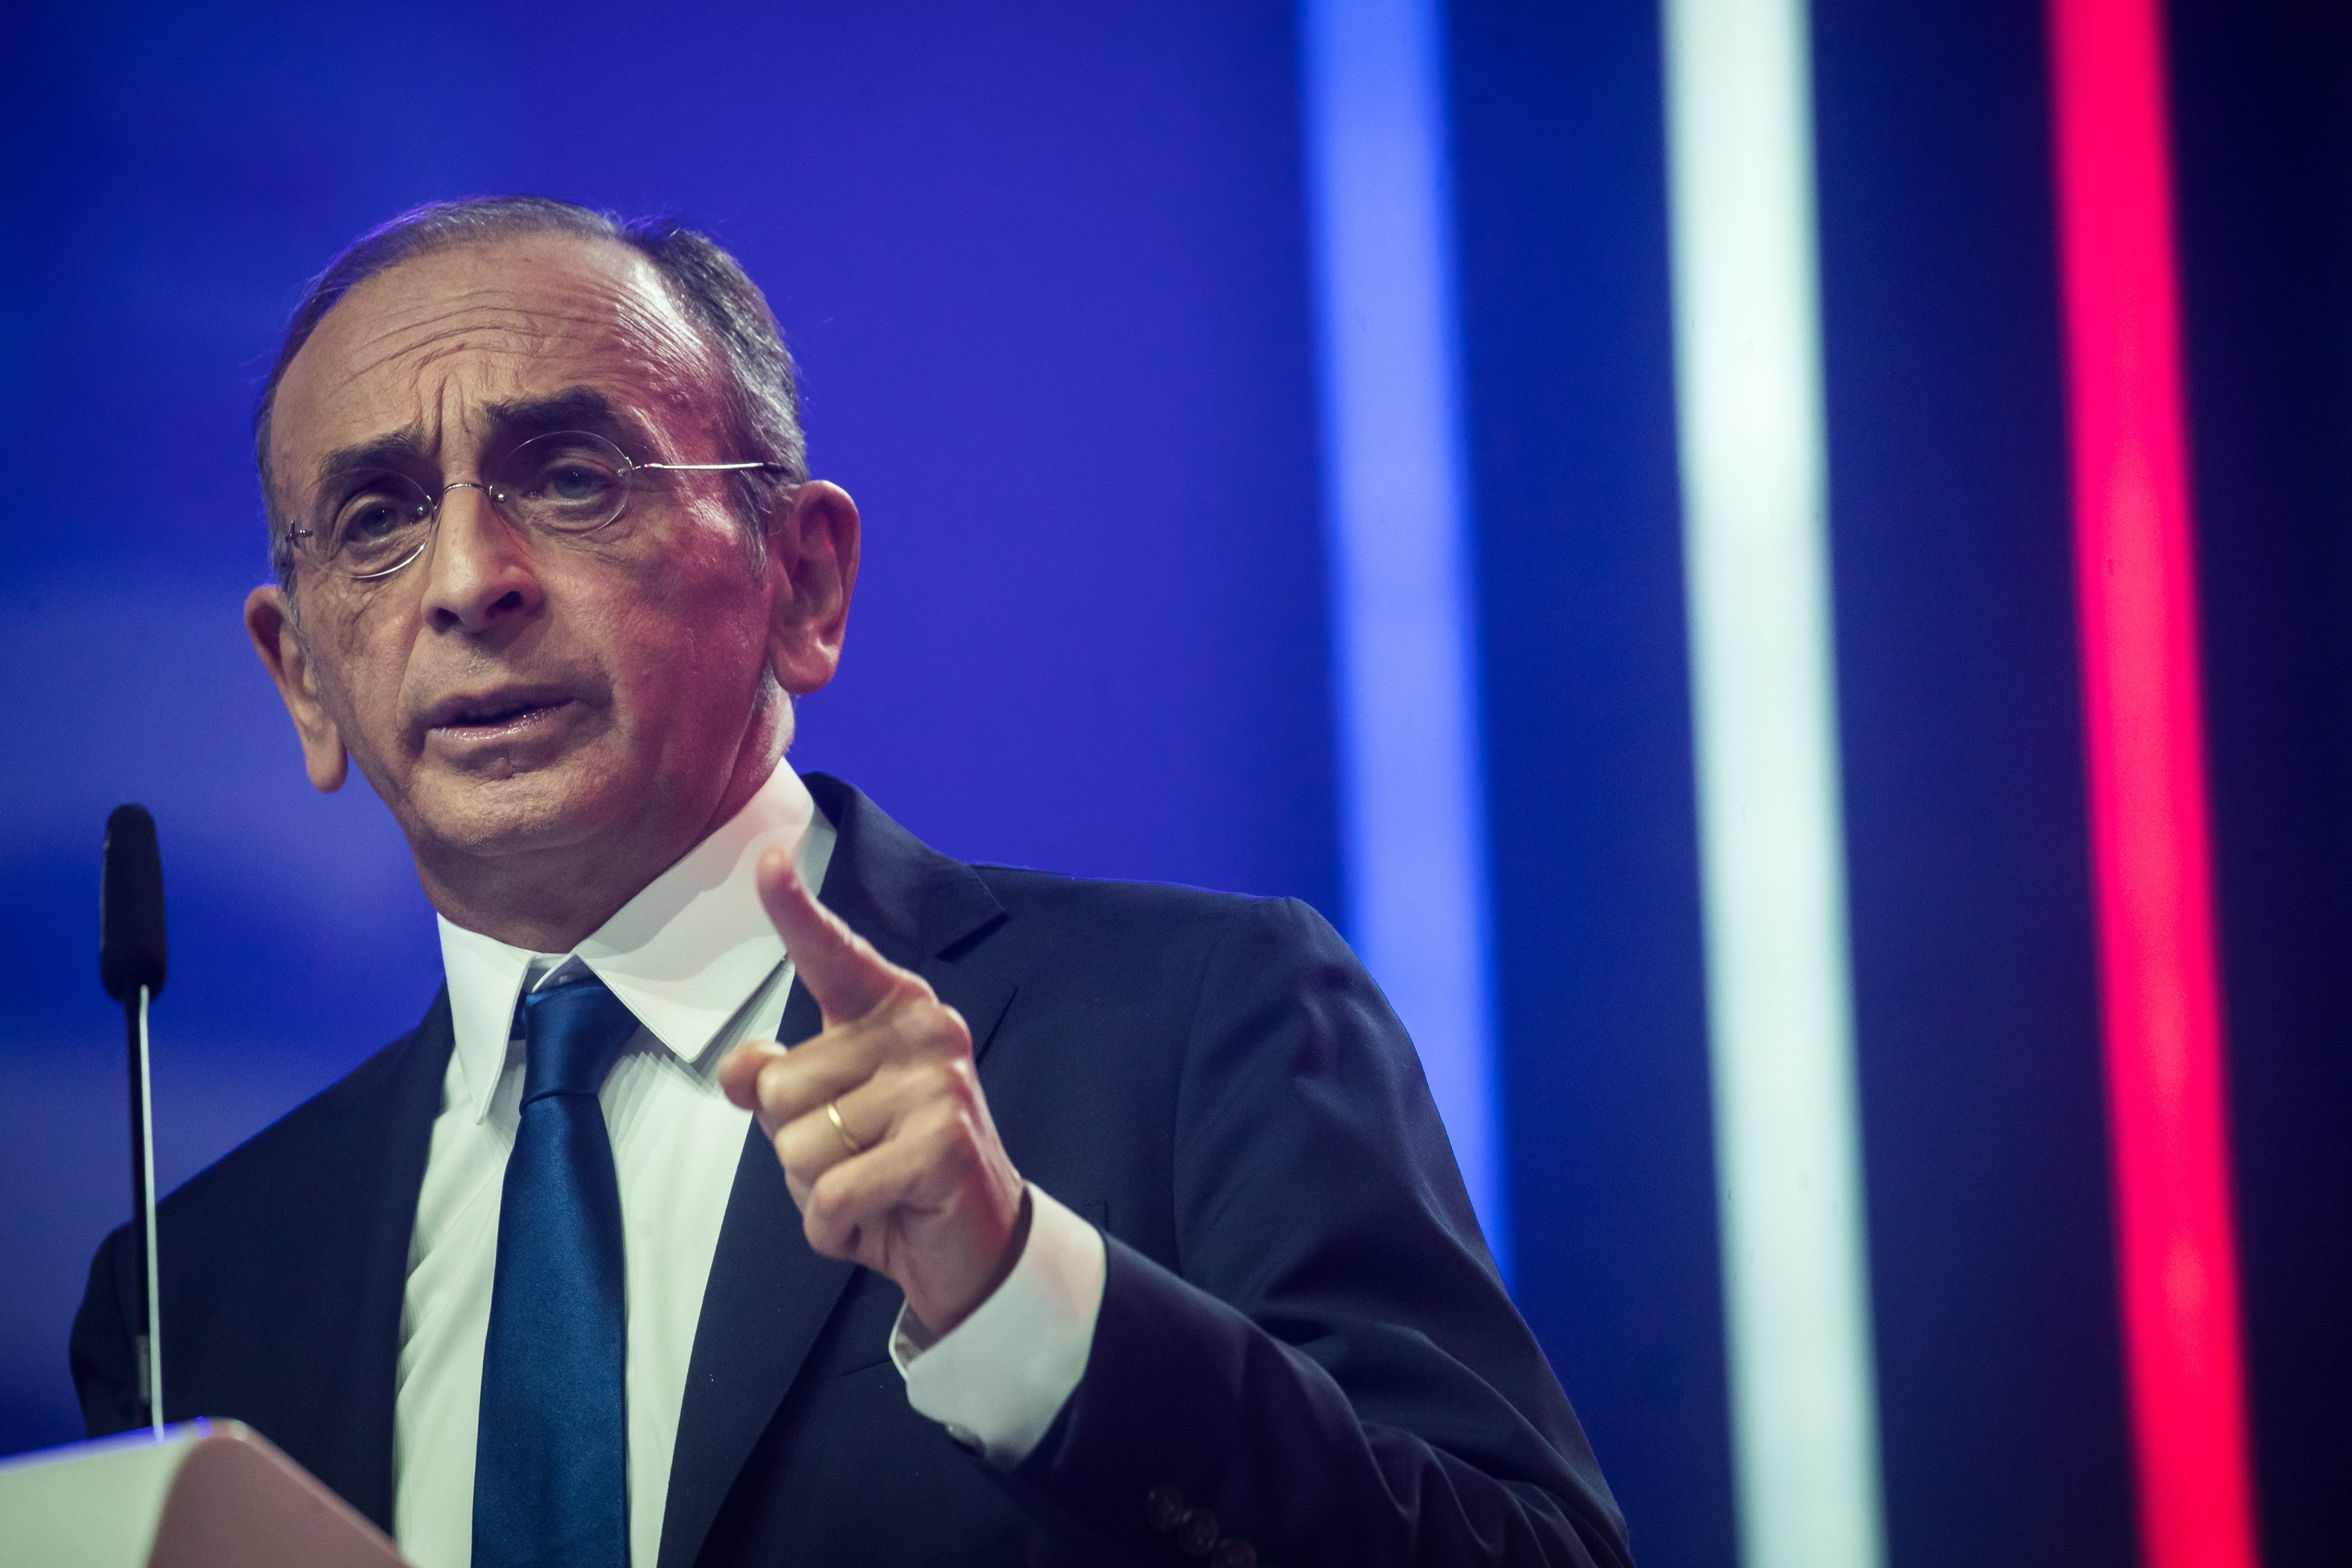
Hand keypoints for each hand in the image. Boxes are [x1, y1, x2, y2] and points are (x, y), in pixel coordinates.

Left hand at [718, 846, 1026, 1335]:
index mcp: (892, 1009)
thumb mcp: (821, 1118)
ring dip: (817, 1190)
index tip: (770, 859)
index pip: (831, 953)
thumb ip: (775, 1082)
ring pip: (799, 1148)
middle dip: (796, 1144)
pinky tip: (881, 1218)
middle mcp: (922, 1030)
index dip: (794, 910)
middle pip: (780, 1087)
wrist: (977, 1242)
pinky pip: (833, 1196)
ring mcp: (938, 1086)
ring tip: (870, 1185)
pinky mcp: (944, 1146)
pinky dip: (837, 1228)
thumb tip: (746, 1066)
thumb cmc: (889, 1165)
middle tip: (856, 1158)